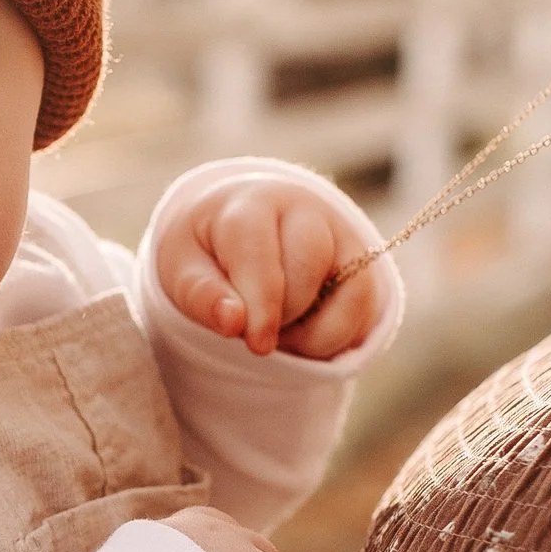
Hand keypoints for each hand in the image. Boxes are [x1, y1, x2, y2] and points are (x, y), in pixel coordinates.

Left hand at [157, 173, 383, 360]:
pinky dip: (339, 338)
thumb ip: (201, 295)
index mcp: (250, 206)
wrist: (239, 227)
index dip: (262, 307)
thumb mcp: (182, 269)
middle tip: (255, 330)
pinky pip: (368, 309)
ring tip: (280, 332)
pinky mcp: (364, 262)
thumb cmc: (206, 251)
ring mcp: (341, 233)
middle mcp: (304, 210)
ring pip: (352, 290)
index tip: (257, 345)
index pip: (263, 255)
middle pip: (311, 265)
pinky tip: (305, 336)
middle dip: (285, 314)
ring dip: (316, 334)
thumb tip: (233, 322)